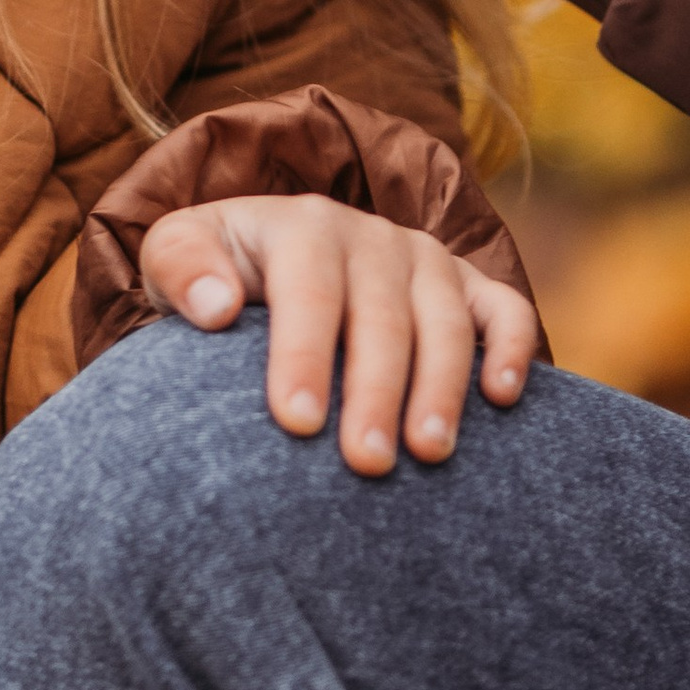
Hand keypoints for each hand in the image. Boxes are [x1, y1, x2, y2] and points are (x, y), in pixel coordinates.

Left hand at [138, 193, 538, 472]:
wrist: (264, 260)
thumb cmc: (215, 273)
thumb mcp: (176, 258)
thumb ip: (182, 270)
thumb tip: (217, 307)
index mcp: (301, 226)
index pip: (308, 293)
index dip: (304, 356)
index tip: (295, 423)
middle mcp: (371, 236)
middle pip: (382, 318)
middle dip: (375, 393)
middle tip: (366, 463)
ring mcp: (424, 259)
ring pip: (446, 321)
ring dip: (442, 388)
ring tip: (428, 453)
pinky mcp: (466, 285)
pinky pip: (503, 311)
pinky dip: (512, 349)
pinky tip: (502, 400)